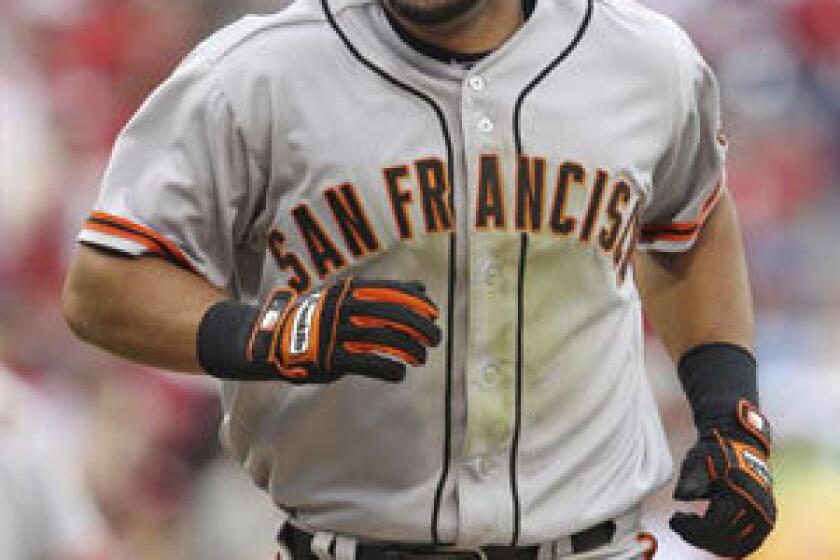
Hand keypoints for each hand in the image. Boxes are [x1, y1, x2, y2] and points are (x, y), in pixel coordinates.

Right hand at [247, 278, 441, 382]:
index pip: (391, 292)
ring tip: (422, 357)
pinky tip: (400, 373)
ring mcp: (337, 334)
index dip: (417, 303)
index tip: (434, 313)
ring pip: (385, 339)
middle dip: (420, 327)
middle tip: (436, 338)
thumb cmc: (316, 318)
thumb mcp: (344, 297)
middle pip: (393, 315)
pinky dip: (389, 369)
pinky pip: (368, 364)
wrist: (271, 338)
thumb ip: (379, 295)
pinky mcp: (331, 359)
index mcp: (348, 291)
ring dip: (410, 349)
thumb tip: (420, 289)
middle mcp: (343, 308)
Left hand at [671, 399, 775, 557]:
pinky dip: (730, 545)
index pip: (714, 526)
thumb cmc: (716, 451)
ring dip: (713, 544)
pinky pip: (749, 543)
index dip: (690, 527)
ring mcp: (765, 517)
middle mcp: (759, 510)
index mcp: (742, 495)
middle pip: (724, 539)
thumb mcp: (698, 461)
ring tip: (692, 532)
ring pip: (738, 546)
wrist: (741, 442)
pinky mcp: (767, 519)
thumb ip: (691, 480)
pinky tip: (710, 538)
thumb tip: (680, 497)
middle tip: (678, 525)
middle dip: (697, 536)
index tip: (673, 518)